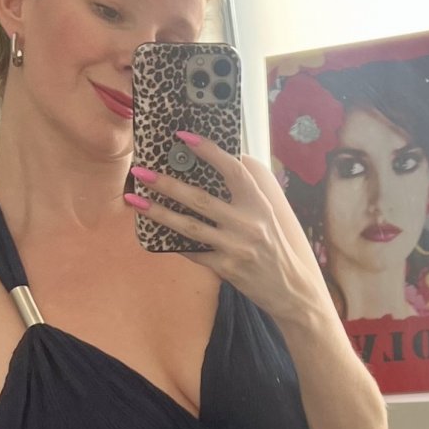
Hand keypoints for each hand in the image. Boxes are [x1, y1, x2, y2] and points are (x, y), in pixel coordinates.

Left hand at [126, 135, 327, 328]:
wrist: (293, 292)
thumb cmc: (276, 248)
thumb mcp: (269, 216)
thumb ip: (246, 194)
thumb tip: (218, 166)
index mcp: (260, 204)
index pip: (233, 170)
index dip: (208, 151)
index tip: (183, 137)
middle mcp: (249, 223)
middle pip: (201, 199)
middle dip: (167, 184)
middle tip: (141, 171)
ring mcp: (237, 247)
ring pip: (190, 226)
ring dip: (159, 212)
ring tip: (135, 200)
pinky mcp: (228, 268)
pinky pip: (194, 252)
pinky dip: (173, 241)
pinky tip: (154, 232)